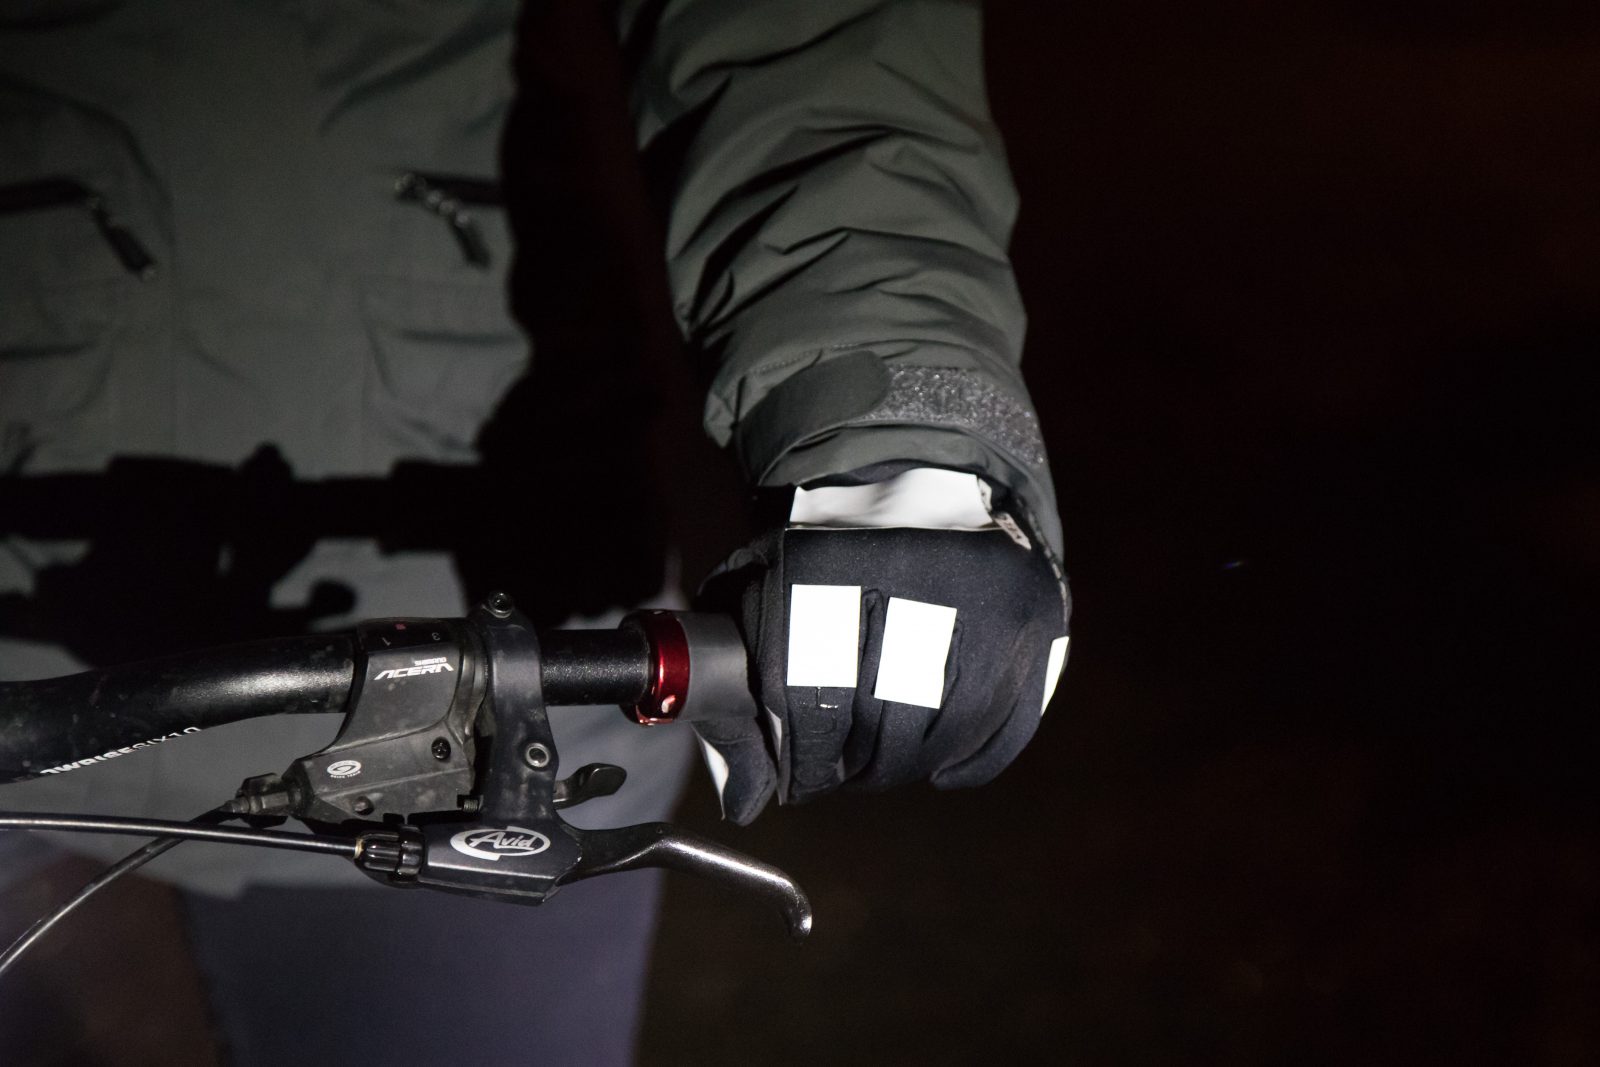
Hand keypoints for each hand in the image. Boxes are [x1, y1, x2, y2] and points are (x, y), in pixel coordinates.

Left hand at [696, 474, 1069, 823]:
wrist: (910, 473)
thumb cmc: (823, 551)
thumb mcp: (761, 589)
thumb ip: (740, 685)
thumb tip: (744, 803)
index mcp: (828, 566)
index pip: (813, 703)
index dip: (804, 759)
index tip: (798, 775)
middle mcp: (915, 578)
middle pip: (884, 725)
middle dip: (858, 767)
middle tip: (844, 771)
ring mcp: (985, 600)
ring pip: (948, 732)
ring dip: (911, 765)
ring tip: (885, 764)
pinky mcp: (1033, 619)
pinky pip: (1008, 723)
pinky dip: (973, 759)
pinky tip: (943, 768)